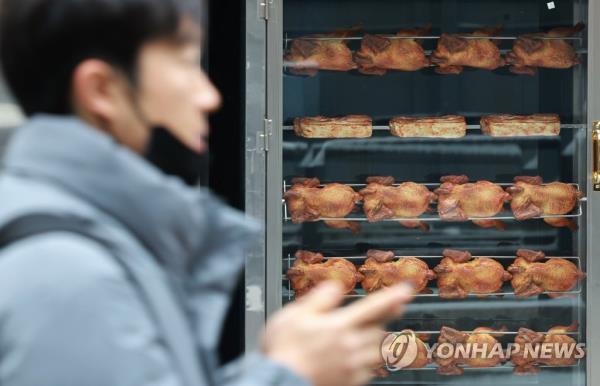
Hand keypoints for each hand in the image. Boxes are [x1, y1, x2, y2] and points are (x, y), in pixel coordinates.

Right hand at [261, 282, 411, 385]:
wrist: (279, 382)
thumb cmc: (284, 350)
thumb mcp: (294, 315)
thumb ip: (319, 299)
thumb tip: (335, 286)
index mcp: (339, 326)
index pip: (373, 307)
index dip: (392, 297)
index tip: (407, 290)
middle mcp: (351, 346)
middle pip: (380, 329)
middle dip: (385, 318)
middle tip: (391, 308)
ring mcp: (353, 366)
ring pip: (379, 350)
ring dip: (379, 339)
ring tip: (374, 332)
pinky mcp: (351, 382)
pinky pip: (371, 370)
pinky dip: (370, 361)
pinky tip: (360, 357)